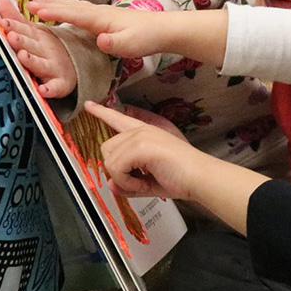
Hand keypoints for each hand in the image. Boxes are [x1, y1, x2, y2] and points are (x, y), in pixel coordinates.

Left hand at [0, 0, 77, 97]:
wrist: (75, 63)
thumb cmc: (48, 47)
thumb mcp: (33, 31)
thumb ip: (15, 17)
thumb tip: (1, 0)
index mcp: (37, 36)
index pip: (24, 29)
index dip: (14, 25)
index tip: (3, 22)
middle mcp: (45, 50)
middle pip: (31, 45)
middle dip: (21, 41)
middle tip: (11, 36)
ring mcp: (53, 66)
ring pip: (41, 64)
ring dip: (32, 61)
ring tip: (23, 57)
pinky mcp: (60, 83)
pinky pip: (55, 87)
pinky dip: (50, 89)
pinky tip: (43, 90)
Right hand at [24, 0, 164, 56]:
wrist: (163, 29)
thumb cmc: (146, 37)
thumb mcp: (130, 45)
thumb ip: (114, 43)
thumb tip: (101, 40)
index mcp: (100, 18)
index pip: (72, 13)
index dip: (52, 12)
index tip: (33, 10)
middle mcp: (98, 12)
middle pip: (69, 6)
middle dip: (48, 4)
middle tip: (26, 3)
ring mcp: (102, 13)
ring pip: (73, 6)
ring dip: (55, 3)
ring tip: (39, 2)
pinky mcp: (106, 17)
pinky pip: (80, 10)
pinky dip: (67, 7)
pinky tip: (66, 10)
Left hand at [85, 101, 200, 198]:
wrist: (200, 178)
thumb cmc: (183, 177)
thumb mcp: (149, 181)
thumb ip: (128, 183)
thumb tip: (111, 185)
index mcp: (145, 132)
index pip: (118, 118)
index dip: (102, 112)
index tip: (89, 105)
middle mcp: (141, 129)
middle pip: (107, 149)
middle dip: (117, 170)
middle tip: (139, 180)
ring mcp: (140, 136)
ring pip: (109, 161)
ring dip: (123, 178)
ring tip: (144, 181)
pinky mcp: (140, 146)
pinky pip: (116, 169)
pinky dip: (127, 182)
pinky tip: (144, 182)